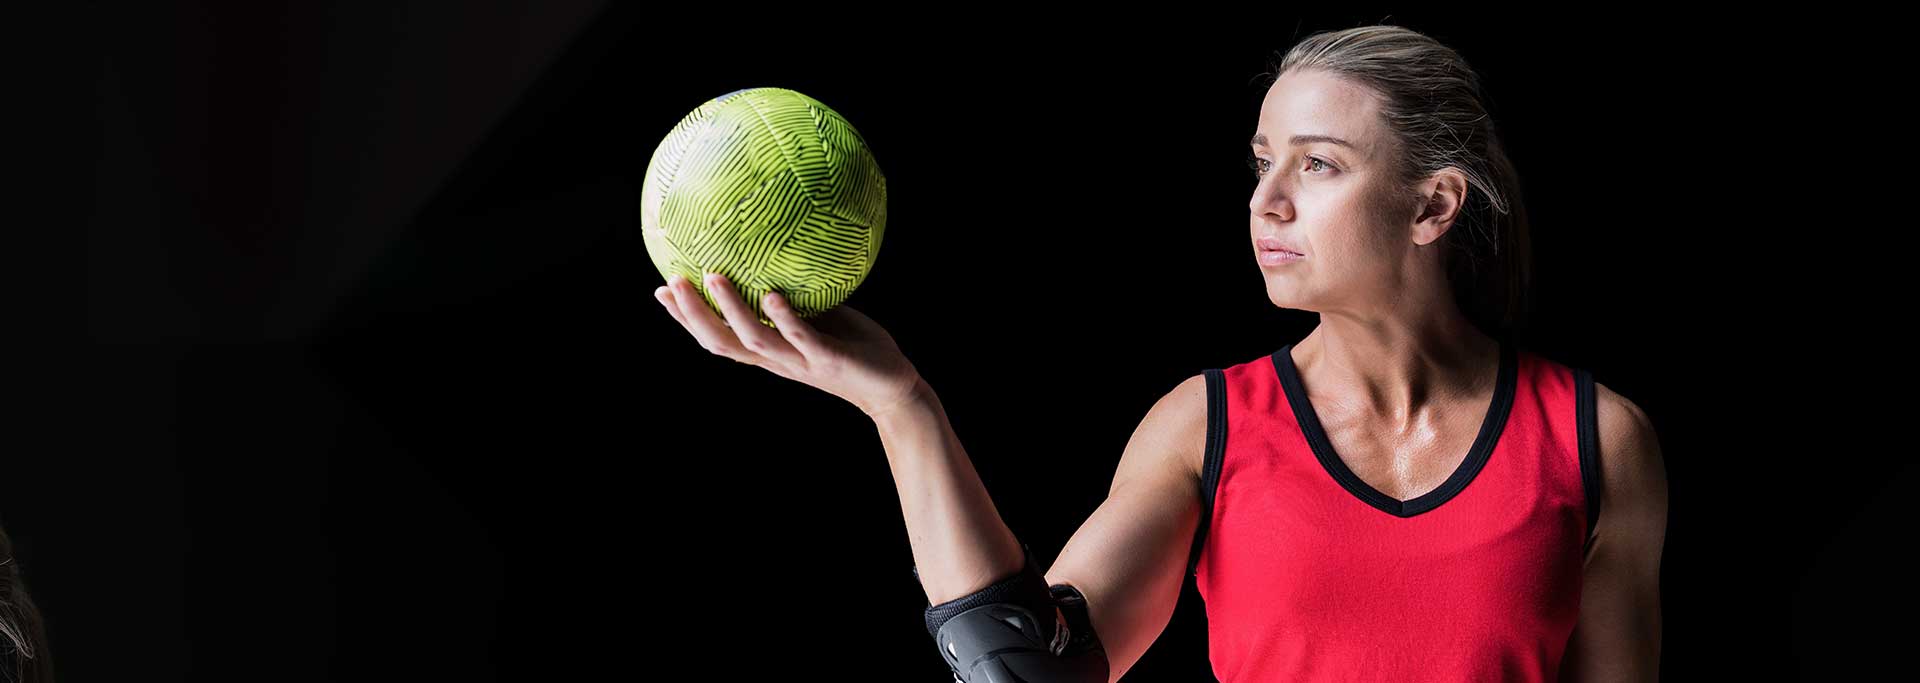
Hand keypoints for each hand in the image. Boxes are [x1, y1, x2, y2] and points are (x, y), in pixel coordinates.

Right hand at [654, 271, 926, 418]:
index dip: (686, 318)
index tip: (660, 290)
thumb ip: (796, 295)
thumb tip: (780, 252)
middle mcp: (777, 360)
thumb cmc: (855, 349)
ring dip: (731, 310)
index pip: (716, 337)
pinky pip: (802, 338)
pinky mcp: (828, 361)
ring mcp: (800, 362)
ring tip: (712, 277)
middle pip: (721, 343)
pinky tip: (773, 295)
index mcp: (769, 351)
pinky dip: (785, 318)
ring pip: (755, 340)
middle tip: (671, 283)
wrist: (892, 388)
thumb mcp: (820, 317)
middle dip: (693, 315)